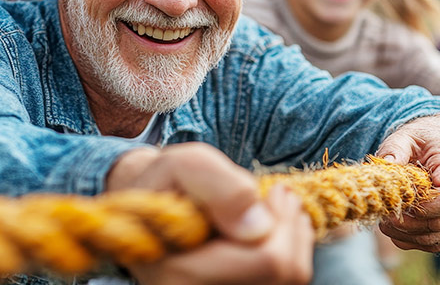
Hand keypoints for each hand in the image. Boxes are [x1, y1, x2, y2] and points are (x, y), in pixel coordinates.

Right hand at [107, 143, 313, 283]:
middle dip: (290, 228)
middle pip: (283, 275)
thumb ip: (220, 186)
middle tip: (282, 195)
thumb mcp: (183, 166)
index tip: (275, 191)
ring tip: (279, 209)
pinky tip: (277, 229)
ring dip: (293, 240)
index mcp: (178, 276)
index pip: (267, 261)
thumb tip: (259, 226)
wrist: (146, 212)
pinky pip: (283, 284)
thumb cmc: (164, 184)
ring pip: (288, 282)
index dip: (280, 221)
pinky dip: (289, 252)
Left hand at [375, 113, 439, 252]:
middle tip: (383, 218)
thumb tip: (385, 165)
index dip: (420, 210)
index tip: (395, 207)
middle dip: (408, 226)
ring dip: (410, 237)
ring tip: (387, 225)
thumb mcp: (405, 135)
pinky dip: (420, 240)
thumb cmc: (425, 137)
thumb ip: (394, 149)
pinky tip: (400, 232)